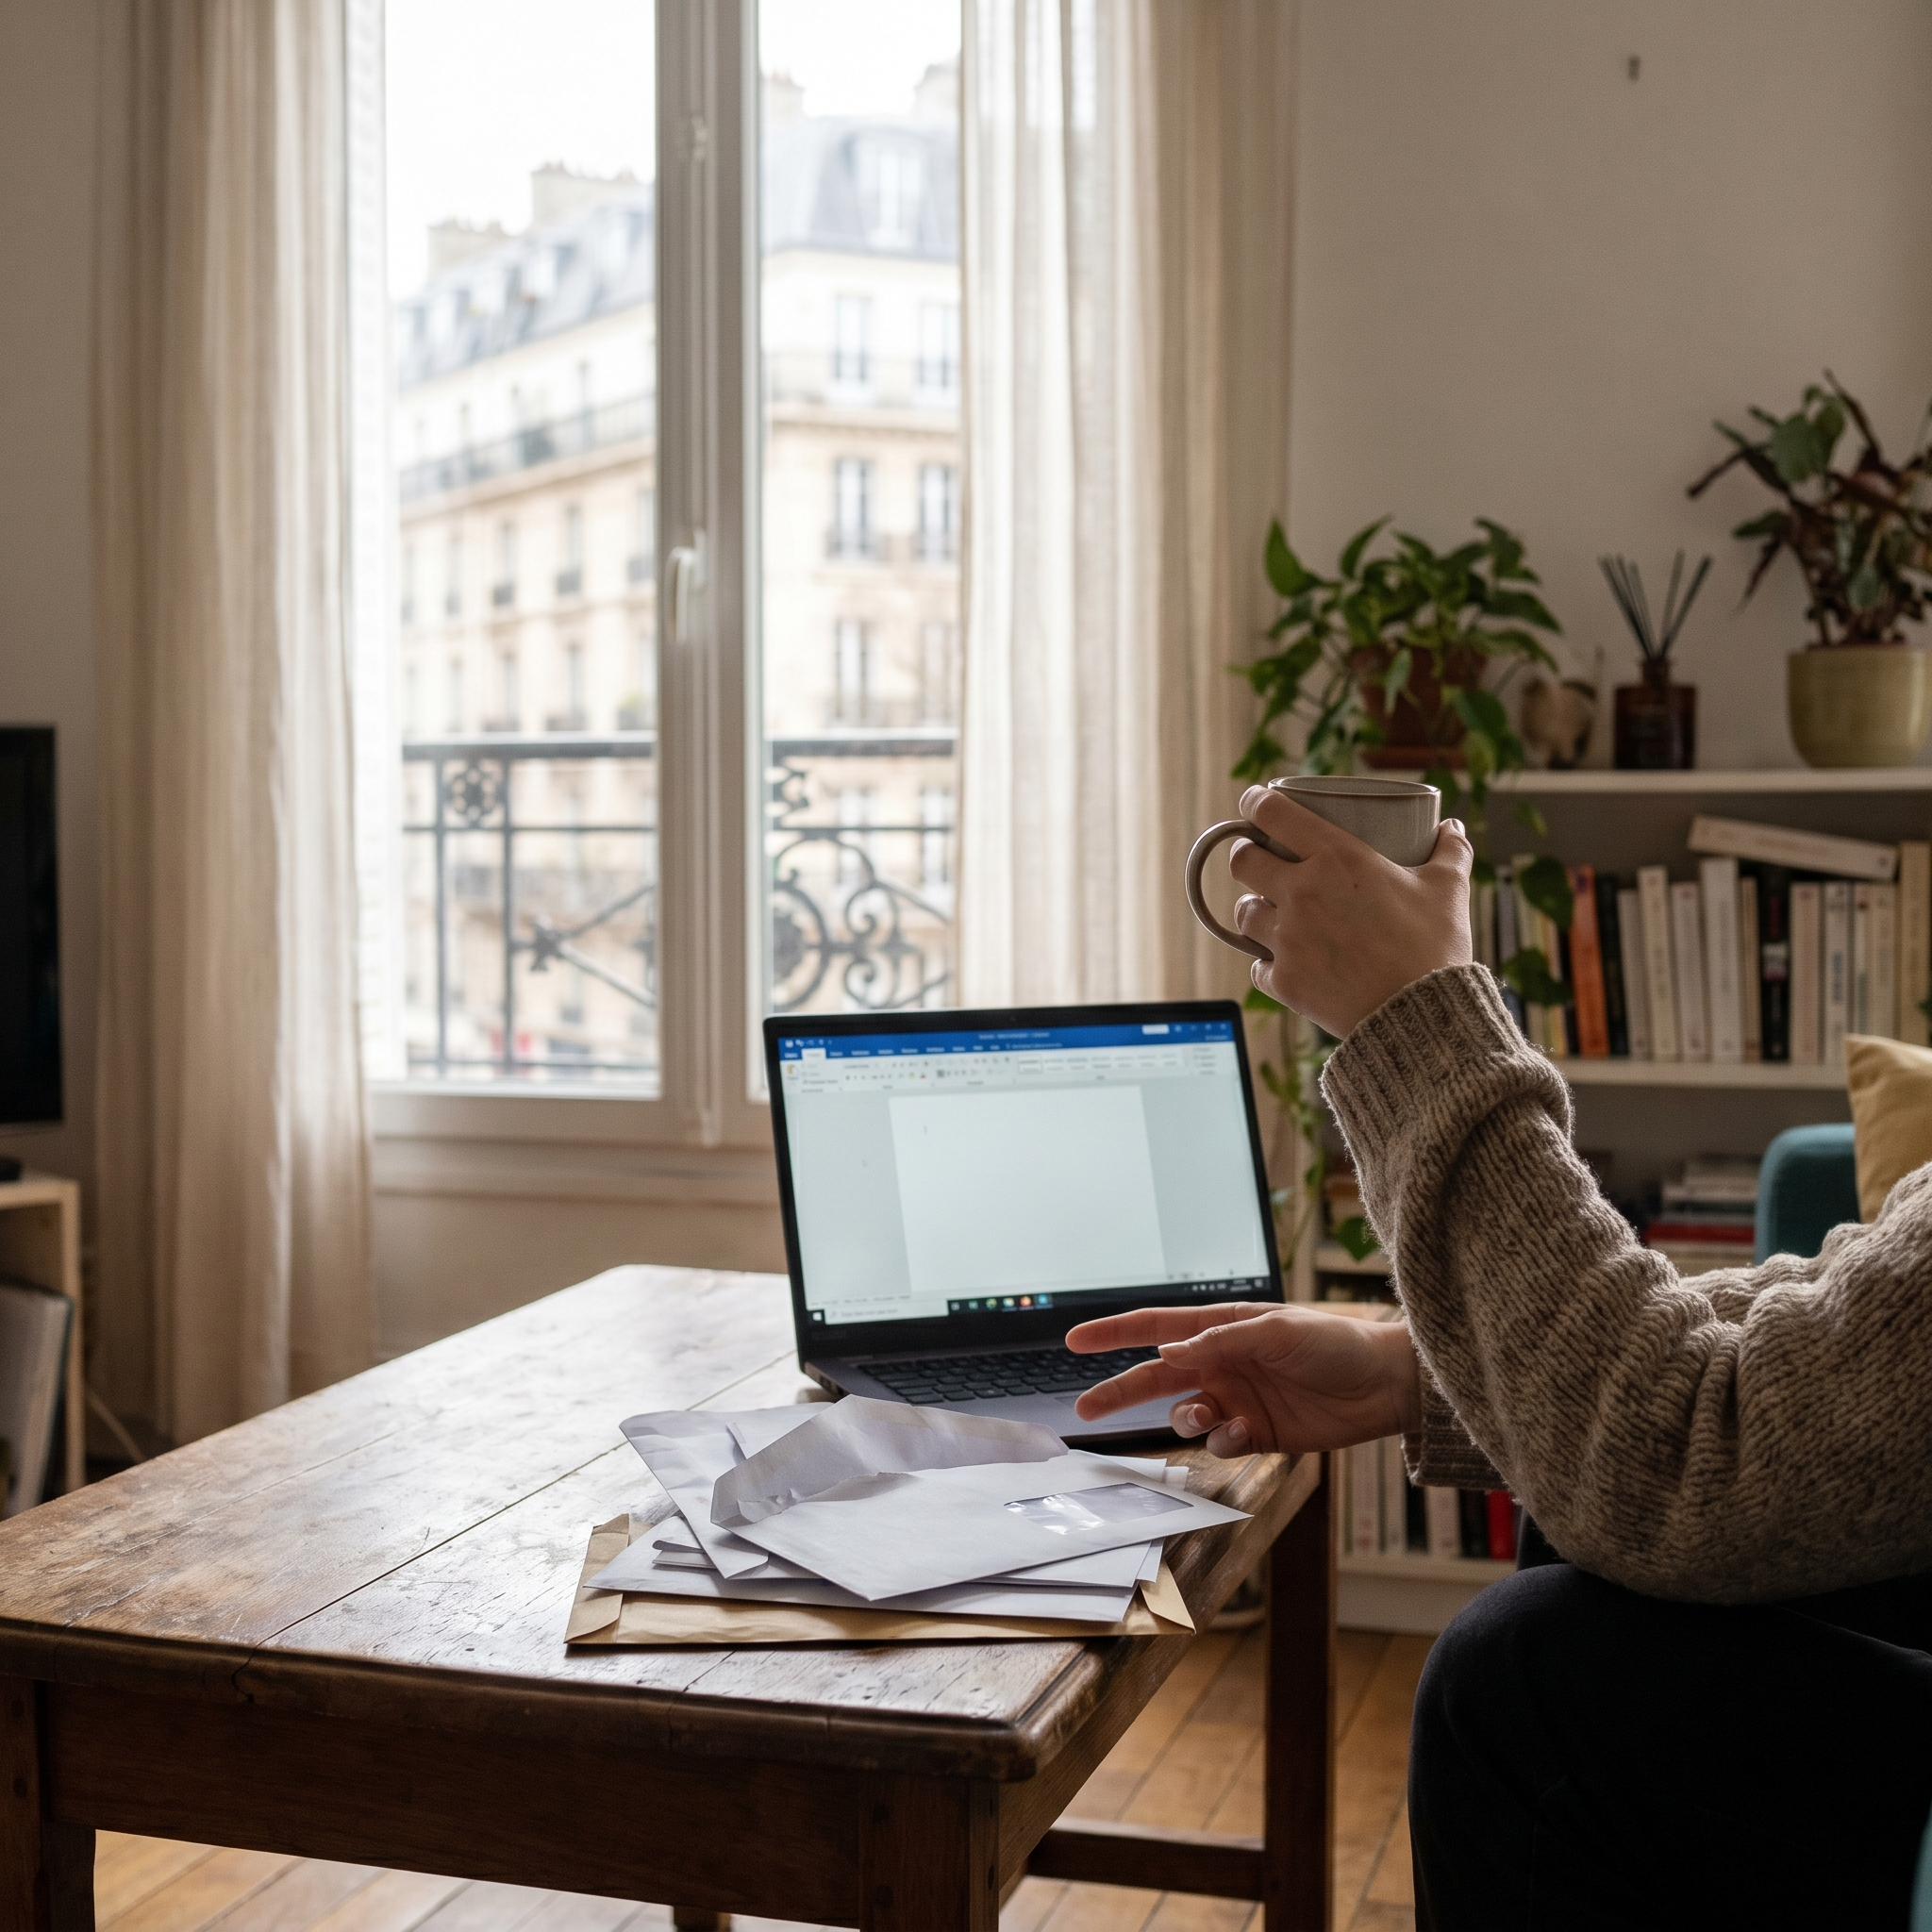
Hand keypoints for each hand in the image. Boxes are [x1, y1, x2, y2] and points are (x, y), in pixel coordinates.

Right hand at [1066, 1303, 1422, 1456]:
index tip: (1074, 1341)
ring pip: (1185, 1416)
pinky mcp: (1255, 1434)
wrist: (1383, 1387)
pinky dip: (1222, 1441)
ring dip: (1186, 1420)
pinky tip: (1246, 1432)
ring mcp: (1236, 1400)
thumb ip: (1220, 1342)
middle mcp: (1221, 1364)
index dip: (1114, 1332)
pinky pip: (1219, 1444)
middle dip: (1119, 1393)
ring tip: (1208, 1417)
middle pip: (1156, 1378)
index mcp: (1221, 1328)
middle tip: (1085, 1411)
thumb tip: (1168, 1349)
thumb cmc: (1334, 1345)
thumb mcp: (1277, 1332)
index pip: (1156, 1327)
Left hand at [1229, 789, 1473, 1035]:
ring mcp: (1287, 938)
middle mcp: (1302, 892)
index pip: (1273, 813)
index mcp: (1338, 858)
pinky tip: (1285, 961)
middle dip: (1247, 855)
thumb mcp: (1449, 889)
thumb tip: (1453, 828)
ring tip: (1271, 911)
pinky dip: (1267, 963)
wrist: (1422, 1017)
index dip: (1256, 801)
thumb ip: (1450, 852)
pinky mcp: (1284, 980)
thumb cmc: (1434, 947)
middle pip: (1243, 860)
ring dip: (1254, 908)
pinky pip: (1257, 965)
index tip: (1255, 801)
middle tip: (1260, 858)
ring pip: (1243, 912)